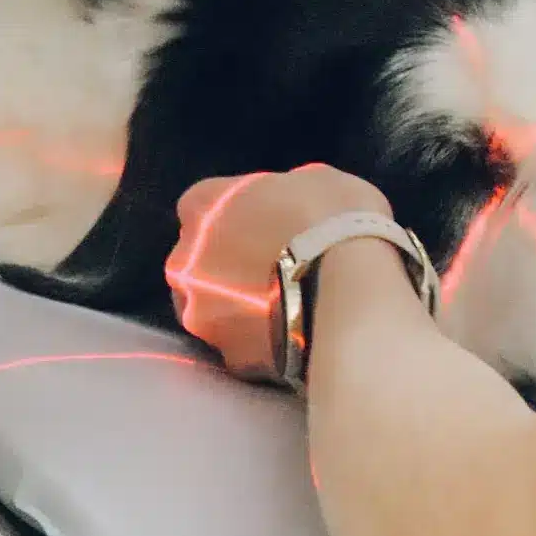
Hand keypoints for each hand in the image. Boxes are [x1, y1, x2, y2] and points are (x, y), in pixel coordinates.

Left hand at [170, 165, 389, 377]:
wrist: (351, 291)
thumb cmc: (333, 219)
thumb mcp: (317, 179)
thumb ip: (283, 191)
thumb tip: (289, 203)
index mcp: (202, 206)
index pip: (206, 206)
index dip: (241, 216)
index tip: (271, 223)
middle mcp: (184, 261)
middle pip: (201, 262)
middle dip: (232, 264)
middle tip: (279, 265)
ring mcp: (201, 315)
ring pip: (216, 308)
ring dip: (241, 306)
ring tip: (288, 304)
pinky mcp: (230, 357)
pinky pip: (245, 345)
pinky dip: (264, 341)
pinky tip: (296, 334)